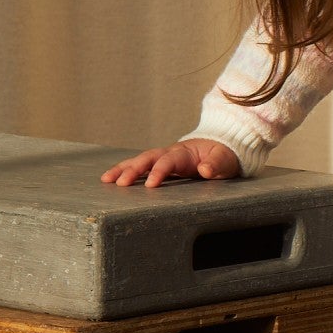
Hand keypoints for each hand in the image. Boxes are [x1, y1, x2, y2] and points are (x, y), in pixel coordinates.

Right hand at [100, 139, 241, 187]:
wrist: (219, 147)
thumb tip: (204, 170)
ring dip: (122, 169)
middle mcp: (170, 153)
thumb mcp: (226, 160)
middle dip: (133, 170)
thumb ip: (217, 164)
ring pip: (139, 160)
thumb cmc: (223, 156)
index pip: (170, 161)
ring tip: (105, 180)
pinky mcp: (159, 165)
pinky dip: (124, 171)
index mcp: (186, 152)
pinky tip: (110, 180)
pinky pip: (139, 167)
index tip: (150, 185)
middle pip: (148, 158)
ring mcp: (163, 158)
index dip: (159, 171)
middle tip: (120, 183)